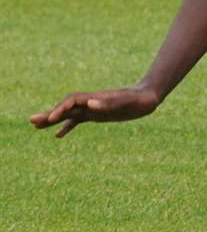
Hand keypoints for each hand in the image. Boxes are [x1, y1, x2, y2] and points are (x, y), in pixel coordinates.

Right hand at [30, 84, 161, 137]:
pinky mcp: (98, 114)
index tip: (51, 119)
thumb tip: (90, 104)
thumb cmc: (139, 99)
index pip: (72, 101)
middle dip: (50, 114)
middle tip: (32, 121)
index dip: (60, 109)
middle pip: (66, 107)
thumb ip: (109, 103)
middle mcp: (91, 102)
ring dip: (54, 120)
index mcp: (96, 98)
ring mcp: (93, 108)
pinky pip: (78, 120)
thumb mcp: (126, 101)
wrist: (148, 97)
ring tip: (36, 127)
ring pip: (69, 114)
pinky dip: (67, 126)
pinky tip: (58, 135)